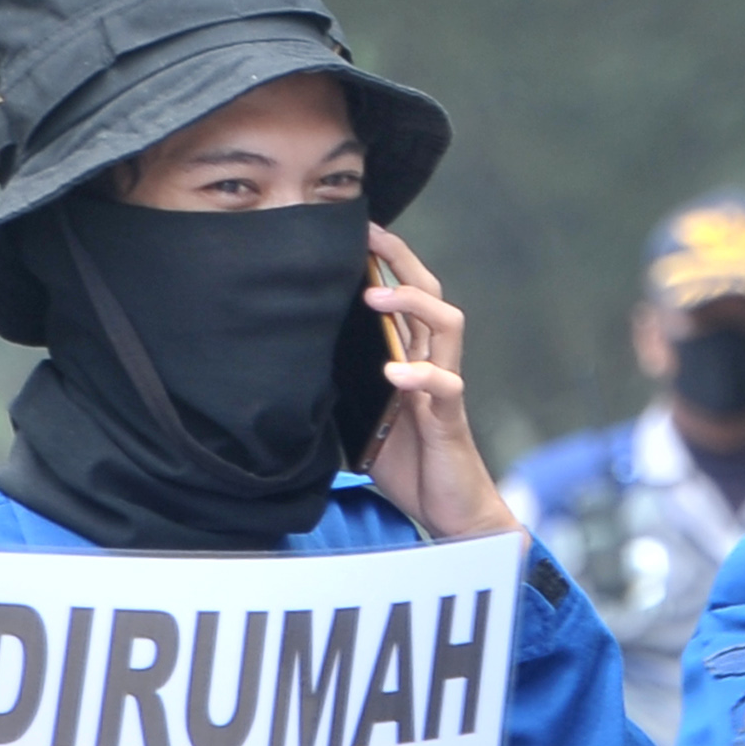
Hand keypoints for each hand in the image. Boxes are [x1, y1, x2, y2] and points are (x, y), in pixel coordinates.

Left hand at [362, 225, 519, 541]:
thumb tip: (292, 358)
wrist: (452, 513)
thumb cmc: (407, 464)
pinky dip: (421, 376)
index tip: (359, 231)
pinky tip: (396, 373)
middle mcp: (432, 366)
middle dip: (402, 262)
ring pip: (446, 328)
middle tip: (371, 238)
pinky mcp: (449, 421)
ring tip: (377, 296)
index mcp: (412, 361)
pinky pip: (445, 388)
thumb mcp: (362, 416)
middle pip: (431, 296)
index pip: (407, 299)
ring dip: (413, 305)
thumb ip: (344, 385)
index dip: (388, 263)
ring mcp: (444, 390)